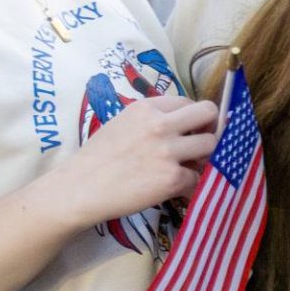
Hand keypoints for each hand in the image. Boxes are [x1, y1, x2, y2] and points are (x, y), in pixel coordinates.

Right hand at [36, 94, 217, 233]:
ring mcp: (168, 151)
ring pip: (210, 145)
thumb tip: (183, 125)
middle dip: (209, 127)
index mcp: (146, 108)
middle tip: (202, 142)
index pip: (188, 102)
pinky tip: (174, 187)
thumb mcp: (122, 123)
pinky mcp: (172, 178)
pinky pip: (197, 177)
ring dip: (204, 156)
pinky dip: (189, 183)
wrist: (79, 188)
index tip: (191, 128)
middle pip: (208, 113)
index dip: (193, 117)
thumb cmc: (97, 158)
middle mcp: (160, 125)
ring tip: (188, 166)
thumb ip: (152, 120)